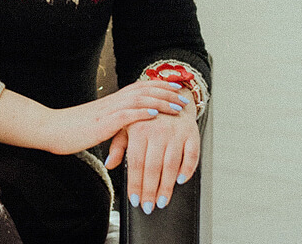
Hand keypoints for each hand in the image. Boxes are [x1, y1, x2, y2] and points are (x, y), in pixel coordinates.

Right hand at [34, 81, 188, 155]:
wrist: (51, 128)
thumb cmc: (71, 128)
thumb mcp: (96, 122)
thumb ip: (111, 120)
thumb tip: (125, 124)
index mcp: (111, 101)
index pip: (139, 87)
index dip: (158, 86)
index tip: (174, 87)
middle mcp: (112, 101)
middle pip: (143, 90)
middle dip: (166, 92)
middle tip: (183, 95)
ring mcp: (108, 111)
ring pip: (139, 100)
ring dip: (160, 101)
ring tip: (177, 105)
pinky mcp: (103, 123)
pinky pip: (126, 115)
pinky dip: (142, 113)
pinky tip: (155, 114)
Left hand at [104, 98, 199, 213]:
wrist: (171, 94)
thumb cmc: (147, 114)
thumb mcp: (127, 125)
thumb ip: (118, 145)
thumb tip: (109, 164)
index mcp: (139, 129)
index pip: (135, 162)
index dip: (135, 184)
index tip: (134, 200)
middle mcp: (157, 131)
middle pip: (153, 167)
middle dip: (150, 190)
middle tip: (148, 207)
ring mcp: (176, 133)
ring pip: (171, 165)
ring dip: (167, 186)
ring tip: (162, 201)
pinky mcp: (191, 134)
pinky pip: (192, 155)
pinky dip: (188, 169)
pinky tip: (181, 181)